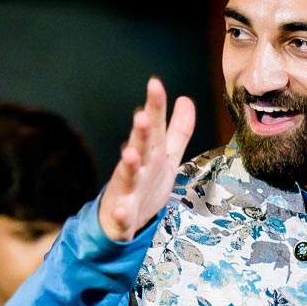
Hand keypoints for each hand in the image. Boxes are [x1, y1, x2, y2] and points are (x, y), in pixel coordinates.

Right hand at [97, 78, 195, 241]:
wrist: (122, 221)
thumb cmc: (146, 185)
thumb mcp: (166, 157)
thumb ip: (177, 131)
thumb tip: (185, 99)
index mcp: (150, 153)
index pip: (154, 126)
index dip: (155, 106)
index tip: (155, 84)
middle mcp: (137, 168)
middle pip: (140, 147)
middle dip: (140, 133)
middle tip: (141, 115)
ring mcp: (128, 192)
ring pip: (128, 177)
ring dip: (129, 166)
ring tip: (129, 154)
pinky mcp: (122, 217)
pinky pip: (121, 217)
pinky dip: (121, 214)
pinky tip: (122, 211)